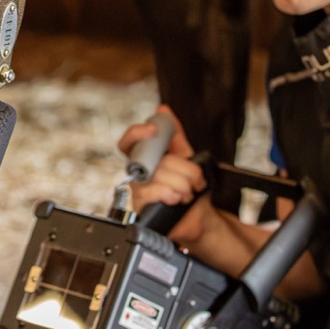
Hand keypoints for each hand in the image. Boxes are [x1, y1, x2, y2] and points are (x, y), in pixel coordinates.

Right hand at [118, 107, 206, 224]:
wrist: (200, 217)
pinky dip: (171, 194)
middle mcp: (139, 175)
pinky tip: (178, 199)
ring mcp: (138, 192)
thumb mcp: (186, 157)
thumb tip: (163, 110)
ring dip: (184, 185)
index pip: (129, 142)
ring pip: (159, 176)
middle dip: (182, 168)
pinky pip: (151, 193)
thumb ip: (174, 134)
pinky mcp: (141, 209)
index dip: (137, 133)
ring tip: (189, 193)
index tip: (154, 129)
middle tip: (195, 178)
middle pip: (154, 159)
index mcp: (146, 161)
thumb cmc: (190, 189)